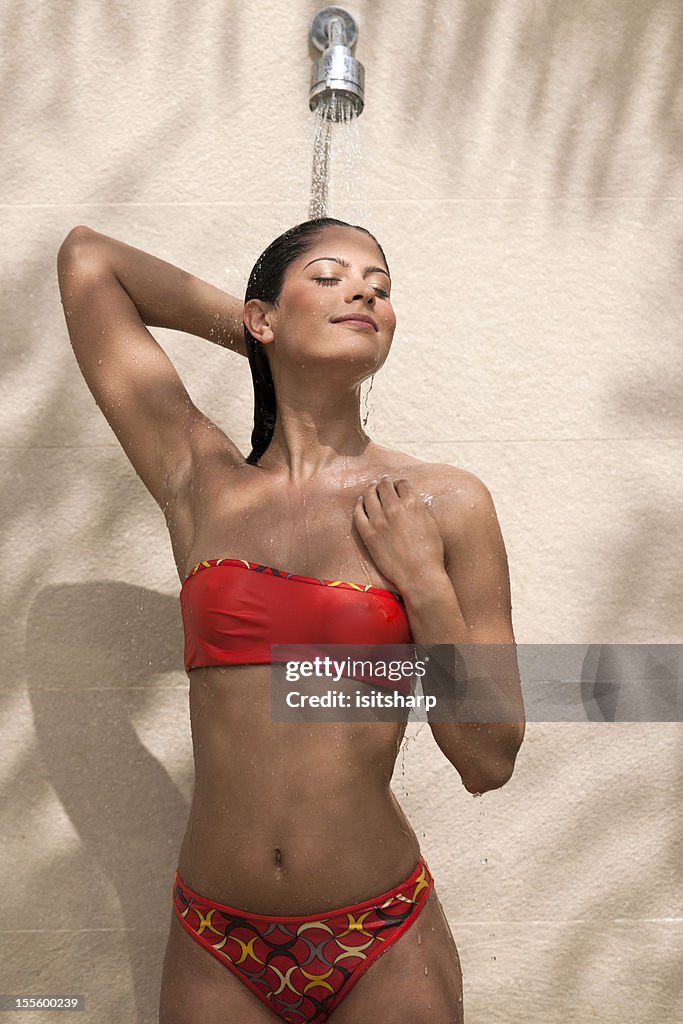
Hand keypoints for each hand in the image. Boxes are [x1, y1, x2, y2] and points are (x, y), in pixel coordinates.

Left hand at [353, 476, 445, 593]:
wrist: (418, 574)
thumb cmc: (430, 552)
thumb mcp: (430, 524)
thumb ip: (419, 509)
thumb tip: (410, 501)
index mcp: (412, 504)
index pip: (402, 484)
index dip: (399, 483)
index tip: (397, 485)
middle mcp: (394, 509)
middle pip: (384, 486)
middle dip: (384, 482)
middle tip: (382, 482)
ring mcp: (379, 521)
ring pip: (370, 496)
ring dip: (371, 490)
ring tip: (371, 488)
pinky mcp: (368, 534)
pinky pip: (359, 513)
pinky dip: (359, 505)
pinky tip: (361, 503)